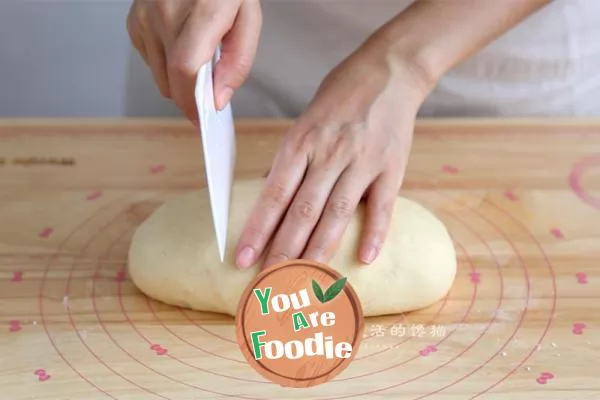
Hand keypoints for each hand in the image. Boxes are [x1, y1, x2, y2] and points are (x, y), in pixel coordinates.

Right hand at [126, 0, 261, 121]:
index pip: (185, 68)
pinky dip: (165, 63)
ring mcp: (144, 15)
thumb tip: (218, 99)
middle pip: (170, 79)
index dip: (192, 102)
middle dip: (190, 97)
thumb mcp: (248, 17)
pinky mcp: (134, 19)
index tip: (203, 119)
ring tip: (197, 57)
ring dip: (179, 80)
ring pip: (159, 76)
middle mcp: (165, 11)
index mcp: (201, 8)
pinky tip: (180, 44)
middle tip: (209, 95)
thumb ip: (238, 61)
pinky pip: (148, 60)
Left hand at [234, 39, 432, 269]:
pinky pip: (382, 205)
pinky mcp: (392, 166)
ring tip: (305, 279)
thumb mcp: (305, 120)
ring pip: (337, 212)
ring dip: (319, 249)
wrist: (389, 70)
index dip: (258, 229)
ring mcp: (362, 160)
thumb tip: (270, 190)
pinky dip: (374, 233)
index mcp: (301, 141)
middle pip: (303, 209)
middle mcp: (329, 153)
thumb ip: (291, 159)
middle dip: (284, 249)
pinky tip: (364, 260)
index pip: (274, 194)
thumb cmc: (340, 96)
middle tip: (269, 281)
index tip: (242, 258)